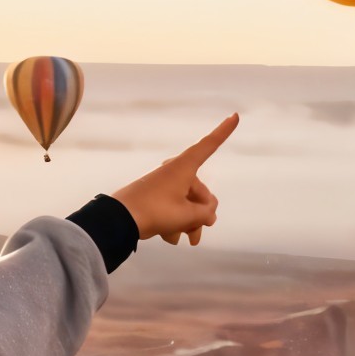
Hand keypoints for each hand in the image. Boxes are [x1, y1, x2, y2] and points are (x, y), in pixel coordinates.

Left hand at [112, 115, 236, 245]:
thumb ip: (206, 213)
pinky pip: (172, 209)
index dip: (223, 132)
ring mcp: (164, 184)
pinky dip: (174, 223)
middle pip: (200, 192)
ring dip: (189, 223)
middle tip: (198, 234)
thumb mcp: (188, 215)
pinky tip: (169, 237)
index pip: (209, 145)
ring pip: (187, 204)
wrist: (120, 219)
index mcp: (185, 167)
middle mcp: (176, 172)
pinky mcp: (154, 197)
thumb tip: (209, 213)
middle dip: (202, 215)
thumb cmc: (157, 211)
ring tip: (187, 240)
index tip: (235, 115)